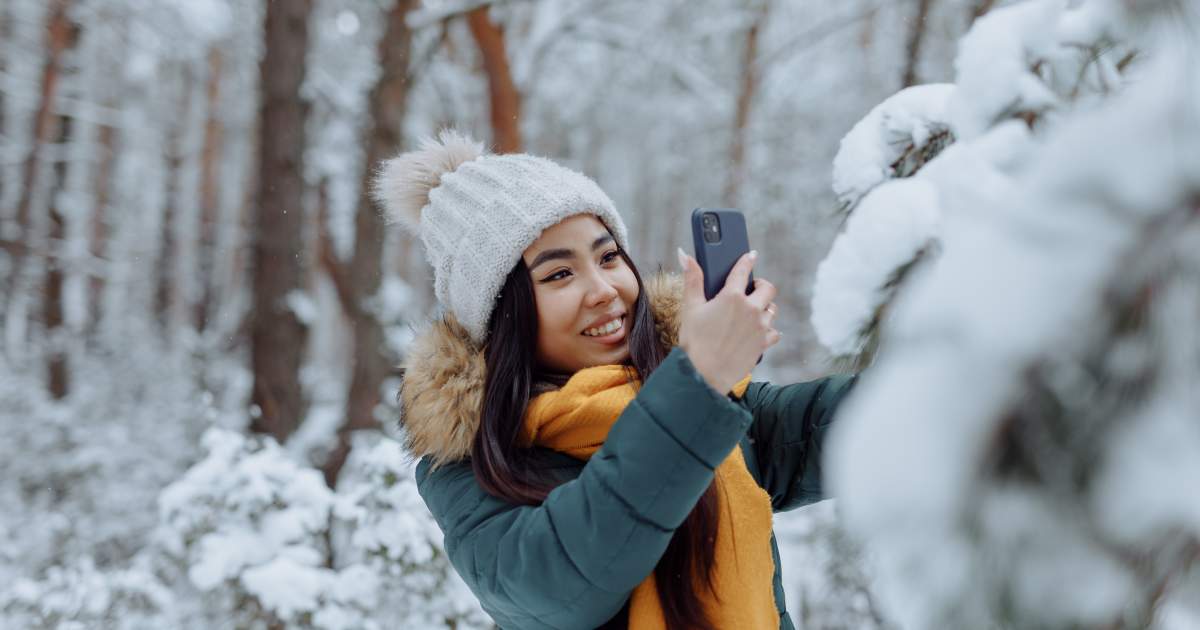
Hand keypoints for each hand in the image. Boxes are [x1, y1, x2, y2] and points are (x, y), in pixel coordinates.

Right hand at [676, 248, 780, 393]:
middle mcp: (751, 309)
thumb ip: (692, 279)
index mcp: (732, 296)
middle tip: (752, 287)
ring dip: (765, 307)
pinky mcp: (763, 344)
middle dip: (761, 285)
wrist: (704, 375)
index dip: (747, 260)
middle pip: (768, 288)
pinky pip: (774, 332)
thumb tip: (684, 255)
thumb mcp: (690, 308)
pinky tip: (760, 331)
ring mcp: (760, 327)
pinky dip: (769, 330)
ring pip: (772, 310)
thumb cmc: (694, 342)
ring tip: (753, 311)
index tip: (751, 255)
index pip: (743, 270)